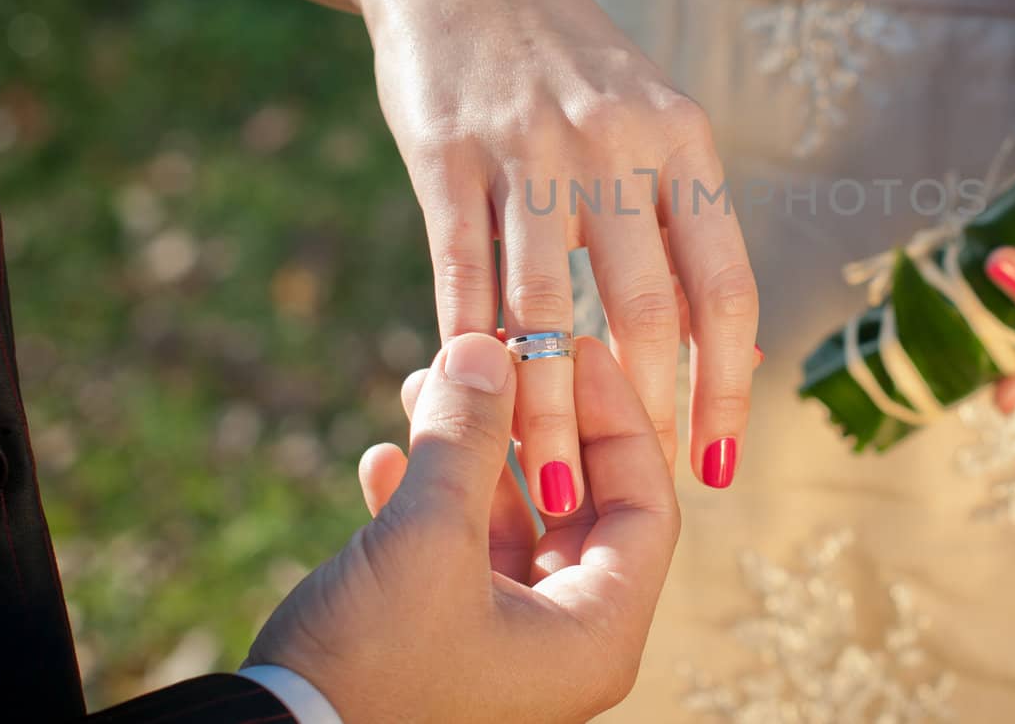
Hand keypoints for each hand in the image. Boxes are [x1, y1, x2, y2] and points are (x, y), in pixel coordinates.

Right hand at [245, 332, 680, 721]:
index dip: (616, 416)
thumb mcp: (426, 539)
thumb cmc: (369, 668)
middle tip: (496, 356)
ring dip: (466, 452)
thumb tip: (487, 347)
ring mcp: (503, 643)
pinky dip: (425, 500)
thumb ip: (466, 438)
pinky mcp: (441, 642)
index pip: (646, 502)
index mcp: (595, 633)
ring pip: (506, 520)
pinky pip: (454, 553)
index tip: (574, 350)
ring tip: (423, 385)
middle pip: (576, 503)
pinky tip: (380, 457)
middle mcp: (563, 642)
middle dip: (528, 422)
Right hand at [358, 0, 758, 507]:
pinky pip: (462, 275)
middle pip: (646, 308)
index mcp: (684, 139)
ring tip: (548, 486)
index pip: (726, 284)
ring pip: (546, 310)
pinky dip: (468, 351)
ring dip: (548, 411)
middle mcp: (618, 144)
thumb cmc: (567, 66)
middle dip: (645, 415)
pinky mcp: (446, 155)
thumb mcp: (650, 117)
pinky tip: (470, 405)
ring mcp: (530, 149)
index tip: (720, 460)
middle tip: (631, 492)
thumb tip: (729, 348)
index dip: (729, 383)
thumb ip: (683, 221)